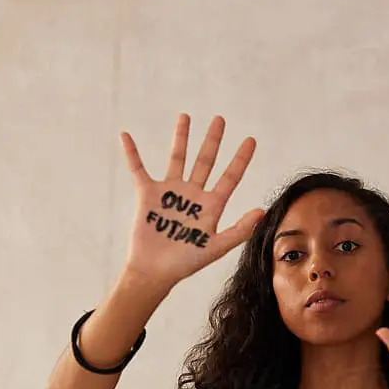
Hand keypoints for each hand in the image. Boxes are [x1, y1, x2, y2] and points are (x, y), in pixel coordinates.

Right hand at [121, 113, 264, 286]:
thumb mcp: (216, 247)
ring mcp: (170, 193)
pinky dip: (132, 153)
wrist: (155, 271)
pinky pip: (139, 169)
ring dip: (181, 138)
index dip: (240, 159)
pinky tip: (126, 136)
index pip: (230, 177)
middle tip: (220, 120)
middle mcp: (192, 195)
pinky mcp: (148, 195)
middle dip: (213, 141)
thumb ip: (239, 230)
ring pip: (178, 159)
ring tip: (185, 117)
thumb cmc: (186, 263)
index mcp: (211, 206)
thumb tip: (262, 211)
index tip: (251, 140)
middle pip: (205, 161)